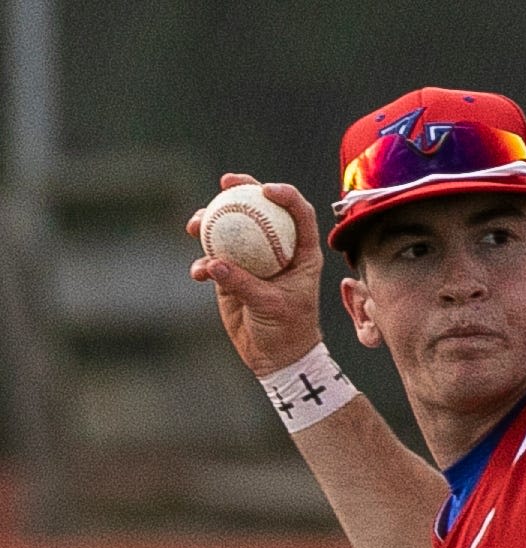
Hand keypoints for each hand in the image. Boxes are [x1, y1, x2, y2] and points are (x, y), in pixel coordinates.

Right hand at [187, 175, 325, 376]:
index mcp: (301, 253)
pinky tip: (198, 273)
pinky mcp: (232, 273)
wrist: (274, 357)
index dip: (285, 195)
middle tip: (225, 183)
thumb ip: (244, 284)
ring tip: (195, 225)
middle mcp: (277, 249)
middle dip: (242, 189)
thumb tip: (213, 263)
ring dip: (210, 222)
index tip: (265, 191)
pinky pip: (213, 259)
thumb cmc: (287, 332)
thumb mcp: (271, 307)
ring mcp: (253, 259)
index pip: (299, 214)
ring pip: (232, 229)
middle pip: (261, 208)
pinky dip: (204, 263)